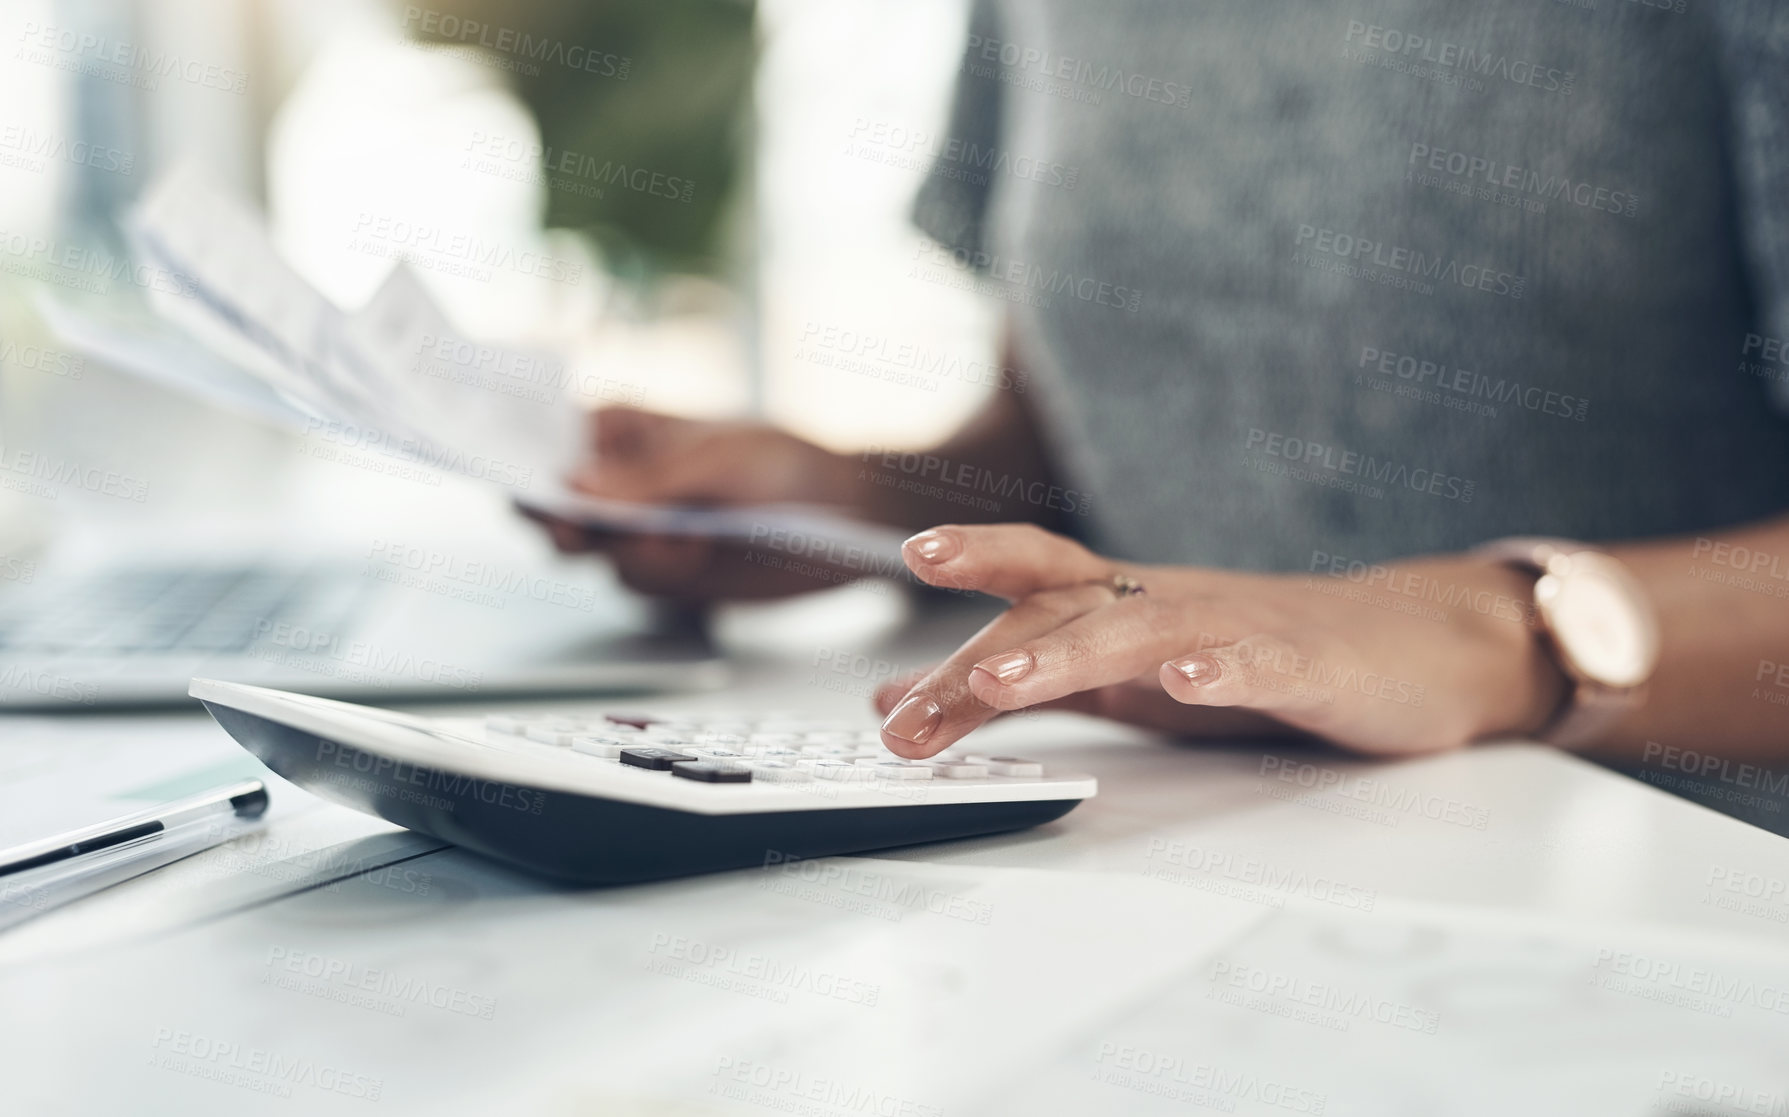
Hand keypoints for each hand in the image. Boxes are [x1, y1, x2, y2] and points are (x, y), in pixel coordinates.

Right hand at [526, 408, 867, 600]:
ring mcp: (636, 528)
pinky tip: (702, 552)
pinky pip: (632, 582)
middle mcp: (616, 480)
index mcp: (618, 428)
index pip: (542, 437)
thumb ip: (644, 480)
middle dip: (560, 522)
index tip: (505, 470)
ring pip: (589, 554)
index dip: (512, 454)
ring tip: (686, 534)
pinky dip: (663, 573)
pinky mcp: (663, 571)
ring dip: (631, 550)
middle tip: (582, 528)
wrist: (844, 518)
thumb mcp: (716, 459)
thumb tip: (572, 488)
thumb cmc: (784, 462)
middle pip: (548, 507)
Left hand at [873, 524, 1567, 757]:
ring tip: (1006, 684)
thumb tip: (899, 698)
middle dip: (981, 657)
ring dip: (1068, 653)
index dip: (940, 645)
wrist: (1416, 640)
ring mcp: (1237, 626)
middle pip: (1060, 611)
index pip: (1021, 604)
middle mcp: (1167, 602)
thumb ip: (1018, 680)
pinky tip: (1192, 682)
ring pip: (1141, 630)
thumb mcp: (1123, 676)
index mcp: (1122, 604)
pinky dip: (1225, 670)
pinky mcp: (1308, 663)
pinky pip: (1262, 662)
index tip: (873, 689)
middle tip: (907, 712)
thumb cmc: (1255, 653)